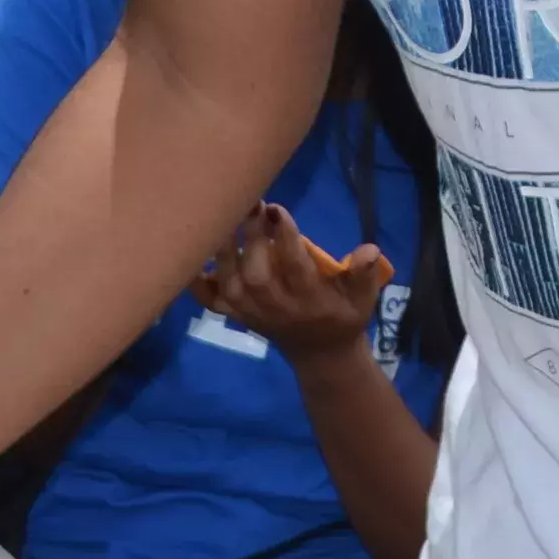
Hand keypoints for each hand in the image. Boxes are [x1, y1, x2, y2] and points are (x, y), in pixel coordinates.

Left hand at [194, 207, 391, 364]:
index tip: (278, 210)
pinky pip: (209, 300)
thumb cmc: (344, 316)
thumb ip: (364, 275)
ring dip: (224, 250)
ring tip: (225, 214)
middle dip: (252, 239)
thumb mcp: (363, 299)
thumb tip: (368, 250)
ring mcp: (253, 313)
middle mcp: (277, 308)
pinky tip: (189, 250)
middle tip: (253, 203)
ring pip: (230, 285)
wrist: (320, 355)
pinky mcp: (237, 315)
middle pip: (257, 275)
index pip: (295, 269)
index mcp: (310, 301)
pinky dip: (195, 279)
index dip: (286, 239)